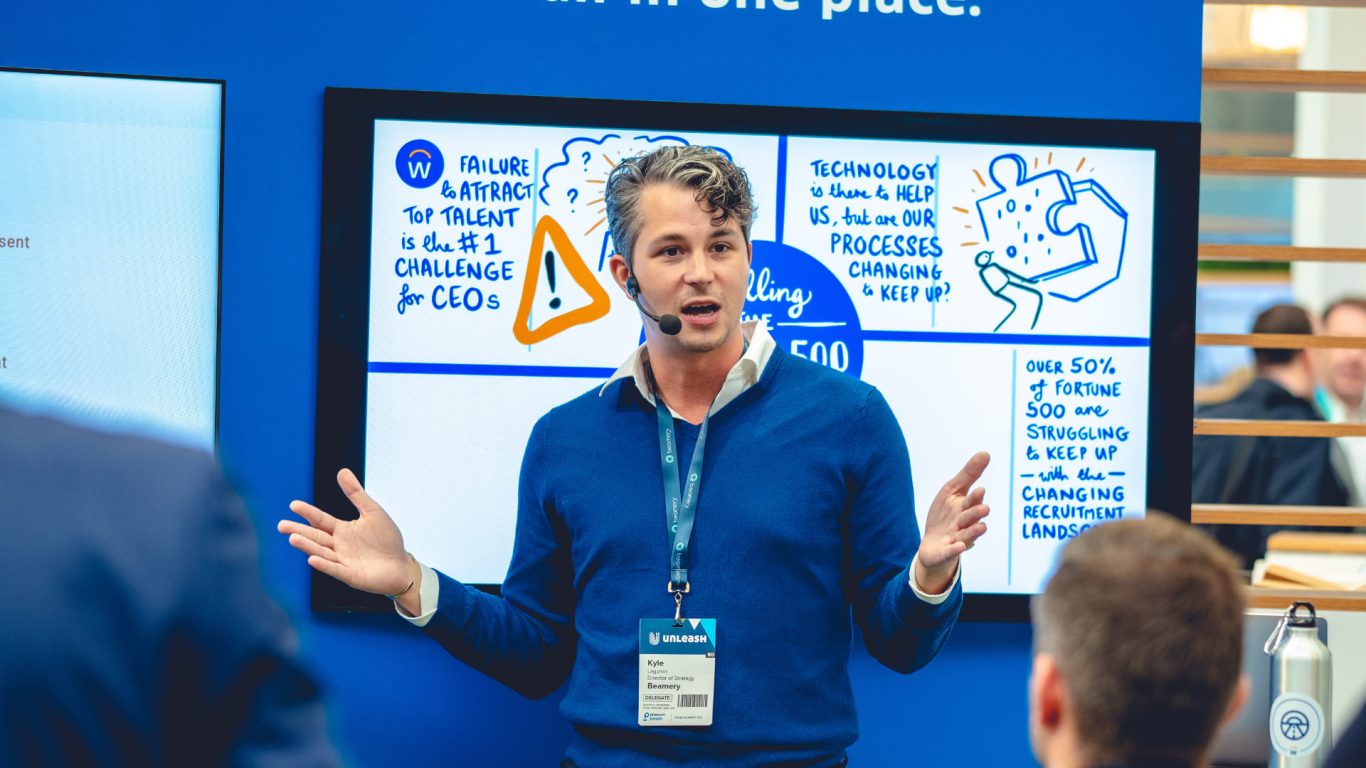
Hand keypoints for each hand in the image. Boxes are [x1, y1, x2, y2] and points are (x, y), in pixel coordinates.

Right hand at [278, 468, 414, 595]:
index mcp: (342, 530)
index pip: (321, 519)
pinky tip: (312, 559)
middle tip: (281, 525)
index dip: (308, 512)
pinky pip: (335, 569)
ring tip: (292, 538)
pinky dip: (324, 565)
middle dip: (299, 530)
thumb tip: (342, 471)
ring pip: (322, 552)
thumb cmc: (387, 539)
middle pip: (315, 536)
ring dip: (308, 546)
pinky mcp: (350, 575)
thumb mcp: (372, 512)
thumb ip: (356, 494)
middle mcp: (338, 545)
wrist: (401, 565)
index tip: (294, 505)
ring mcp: (342, 561)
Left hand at [915, 451, 990, 593]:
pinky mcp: (946, 552)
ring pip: (966, 535)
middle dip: (976, 513)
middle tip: (983, 509)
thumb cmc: (946, 515)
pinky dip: (955, 549)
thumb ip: (969, 474)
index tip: (979, 490)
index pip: (971, 501)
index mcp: (965, 508)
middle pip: (970, 518)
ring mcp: (956, 539)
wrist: (933, 544)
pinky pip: (951, 551)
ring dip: (973, 531)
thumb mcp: (952, 491)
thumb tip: (985, 453)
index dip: (975, 497)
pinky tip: (959, 546)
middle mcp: (964, 524)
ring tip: (980, 527)